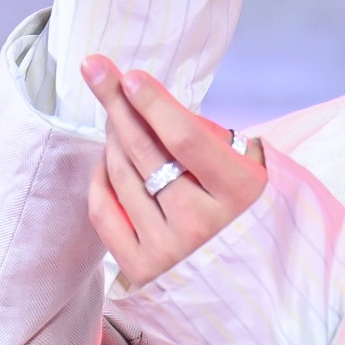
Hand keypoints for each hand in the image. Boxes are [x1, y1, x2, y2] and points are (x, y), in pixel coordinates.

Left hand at [80, 56, 266, 290]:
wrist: (249, 275)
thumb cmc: (243, 205)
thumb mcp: (245, 163)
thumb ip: (205, 135)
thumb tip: (145, 95)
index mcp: (238, 193)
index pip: (184, 139)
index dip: (153, 103)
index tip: (129, 76)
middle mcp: (202, 224)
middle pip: (144, 151)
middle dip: (117, 104)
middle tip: (95, 69)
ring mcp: (169, 249)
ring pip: (121, 175)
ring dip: (113, 137)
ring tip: (117, 116)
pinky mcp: (141, 268)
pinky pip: (104, 211)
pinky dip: (100, 178)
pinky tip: (108, 159)